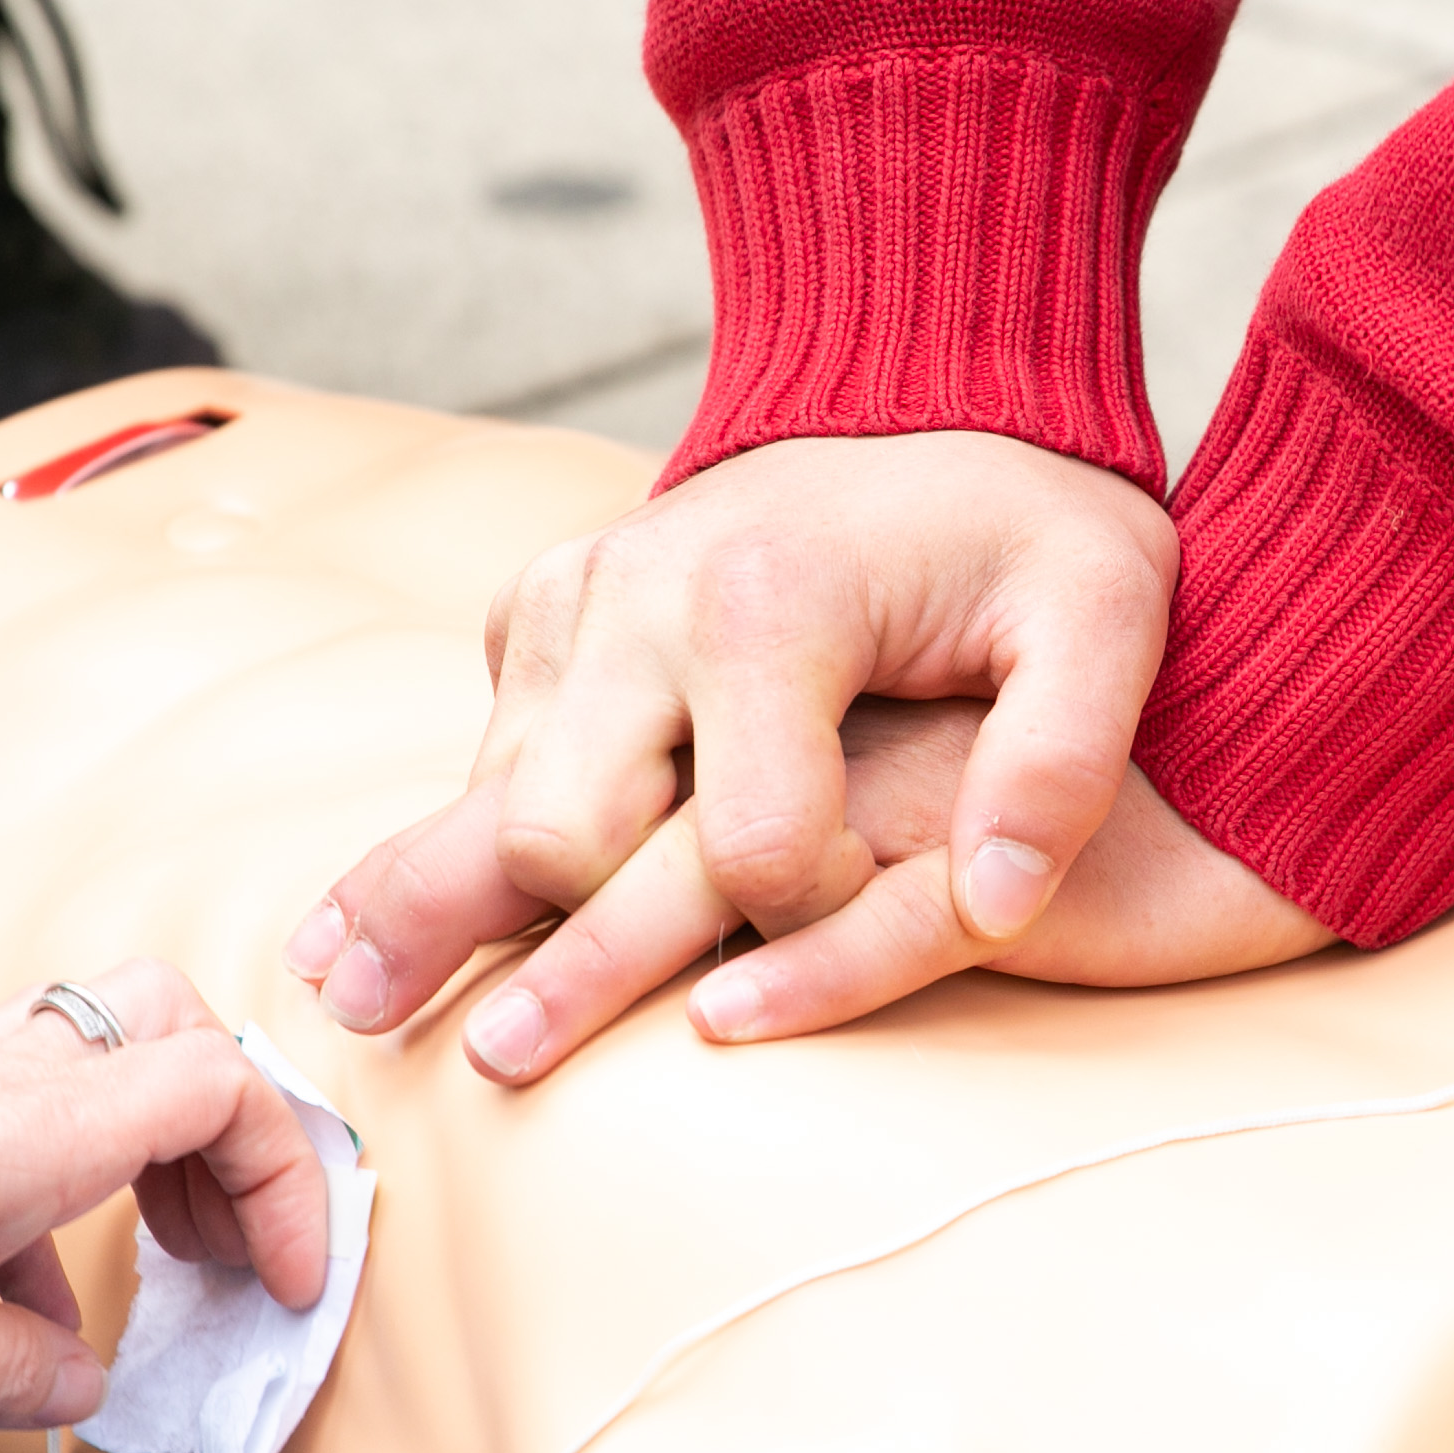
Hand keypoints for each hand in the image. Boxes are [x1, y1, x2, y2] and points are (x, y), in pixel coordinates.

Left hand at [0, 960, 327, 1431]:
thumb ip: (23, 1380)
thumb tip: (81, 1381)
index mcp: (37, 1128)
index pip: (227, 1091)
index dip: (286, 1182)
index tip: (282, 1284)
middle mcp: (11, 1087)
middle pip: (188, 1042)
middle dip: (245, 1144)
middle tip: (239, 1251)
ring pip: (120, 1068)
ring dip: (173, 1159)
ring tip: (176, 1263)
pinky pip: (43, 1125)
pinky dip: (83, 1197)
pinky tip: (43, 1312)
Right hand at [284, 432, 1176, 1079]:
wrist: (936, 387)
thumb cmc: (1031, 522)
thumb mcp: (1105, 615)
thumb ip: (1061, 762)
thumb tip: (1001, 908)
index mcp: (773, 605)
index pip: (755, 848)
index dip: (817, 923)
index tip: (874, 917)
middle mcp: (642, 596)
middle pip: (557, 830)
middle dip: (528, 953)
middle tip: (484, 1065)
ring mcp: (577, 597)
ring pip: (491, 794)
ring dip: (439, 898)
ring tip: (349, 999)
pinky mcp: (545, 604)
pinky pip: (489, 742)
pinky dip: (470, 825)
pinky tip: (414, 907)